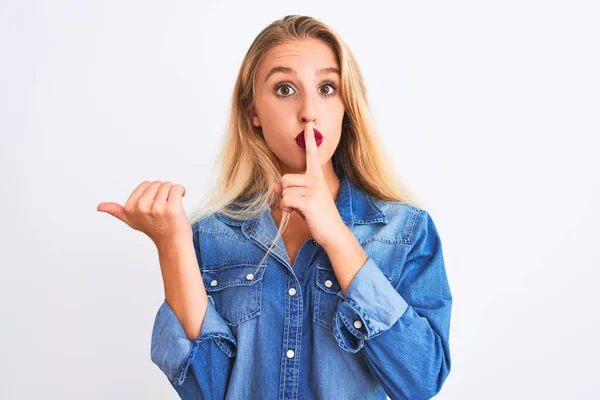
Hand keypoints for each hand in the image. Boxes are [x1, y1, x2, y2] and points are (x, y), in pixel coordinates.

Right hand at [97, 181, 191, 245]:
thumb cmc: (155, 230)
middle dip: (163, 193)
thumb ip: (117, 211)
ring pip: (168, 185)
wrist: (172, 243)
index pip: (146, 184)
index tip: (153, 207)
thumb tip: (99, 207)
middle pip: (157, 183)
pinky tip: (179, 202)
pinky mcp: (172, 209)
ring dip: (173, 194)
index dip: (153, 193)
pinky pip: (177, 188)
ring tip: (170, 208)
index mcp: (130, 207)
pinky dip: (181, 192)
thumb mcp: (132, 221)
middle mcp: (141, 208)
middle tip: (163, 209)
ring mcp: (157, 209)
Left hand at [273, 121, 346, 247]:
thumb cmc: (318, 218)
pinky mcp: (310, 201)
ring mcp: (315, 190)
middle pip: (285, 177)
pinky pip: (286, 199)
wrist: (333, 234)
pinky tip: (298, 214)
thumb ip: (291, 191)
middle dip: (286, 193)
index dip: (310, 140)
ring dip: (287, 203)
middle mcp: (317, 180)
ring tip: (301, 210)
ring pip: (285, 190)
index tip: (309, 125)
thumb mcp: (303, 202)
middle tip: (298, 205)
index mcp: (317, 178)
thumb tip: (276, 186)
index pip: (312, 155)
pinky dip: (288, 209)